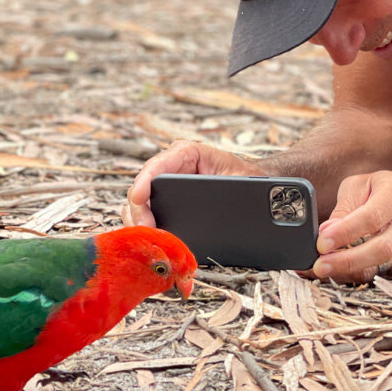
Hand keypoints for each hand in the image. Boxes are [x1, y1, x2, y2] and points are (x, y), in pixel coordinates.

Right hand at [123, 140, 262, 226]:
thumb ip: (223, 189)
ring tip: (145, 235)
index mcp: (189, 153)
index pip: (159, 164)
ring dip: (138, 218)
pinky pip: (148, 211)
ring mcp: (167, 184)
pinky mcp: (166, 200)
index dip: (144, 181)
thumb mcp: (239, 181)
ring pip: (140, 200)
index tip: (138, 197)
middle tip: (143, 227)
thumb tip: (209, 208)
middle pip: (144, 184)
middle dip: (139, 207)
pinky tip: (148, 237)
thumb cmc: (247, 179)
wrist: (254, 186)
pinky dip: (145, 225)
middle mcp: (173, 166)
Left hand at [310, 171, 391, 282]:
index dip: (345, 232)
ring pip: (380, 266)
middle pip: (381, 249)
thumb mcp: (360, 186)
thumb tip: (326, 232)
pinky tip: (335, 272)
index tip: (322, 243)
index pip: (372, 218)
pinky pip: (378, 273)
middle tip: (320, 265)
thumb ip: (344, 208)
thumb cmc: (383, 190)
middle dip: (348, 261)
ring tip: (322, 269)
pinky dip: (353, 274)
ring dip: (347, 271)